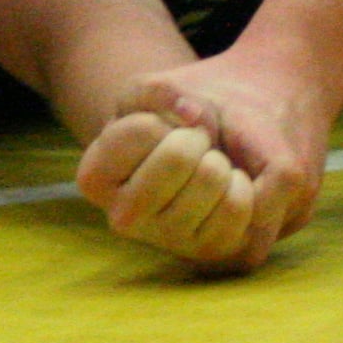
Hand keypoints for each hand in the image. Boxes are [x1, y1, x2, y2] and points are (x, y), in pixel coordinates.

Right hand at [74, 57, 326, 272]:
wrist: (221, 147)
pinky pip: (242, 204)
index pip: (141, 129)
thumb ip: (157, 90)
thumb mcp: (150, 90)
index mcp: (96, 179)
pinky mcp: (217, 253)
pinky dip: (246, 182)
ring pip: (212, 177)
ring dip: (221, 158)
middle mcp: (124, 220)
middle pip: (178, 156)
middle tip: (194, 147)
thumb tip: (193, 115)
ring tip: (211, 168)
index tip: (161, 128)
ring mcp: (170, 242)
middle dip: (196, 136)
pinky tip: (230, 189)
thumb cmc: (176, 119)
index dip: (163, 116)